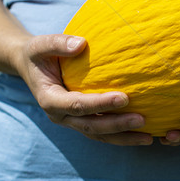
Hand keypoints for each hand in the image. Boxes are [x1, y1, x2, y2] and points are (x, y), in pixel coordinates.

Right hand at [15, 34, 152, 145]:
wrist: (30, 67)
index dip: (100, 104)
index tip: (124, 97)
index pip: (77, 105)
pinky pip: (103, 133)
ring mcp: (71, 122)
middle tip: (142, 119)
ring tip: (149, 137)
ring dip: (124, 137)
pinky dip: (122, 136)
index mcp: (49, 99)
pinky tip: (143, 135)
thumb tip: (81, 43)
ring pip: (99, 135)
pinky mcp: (82, 122)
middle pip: (91, 126)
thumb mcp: (40, 44)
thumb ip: (58, 43)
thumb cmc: (38, 54)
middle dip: (117, 125)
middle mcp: (60, 116)